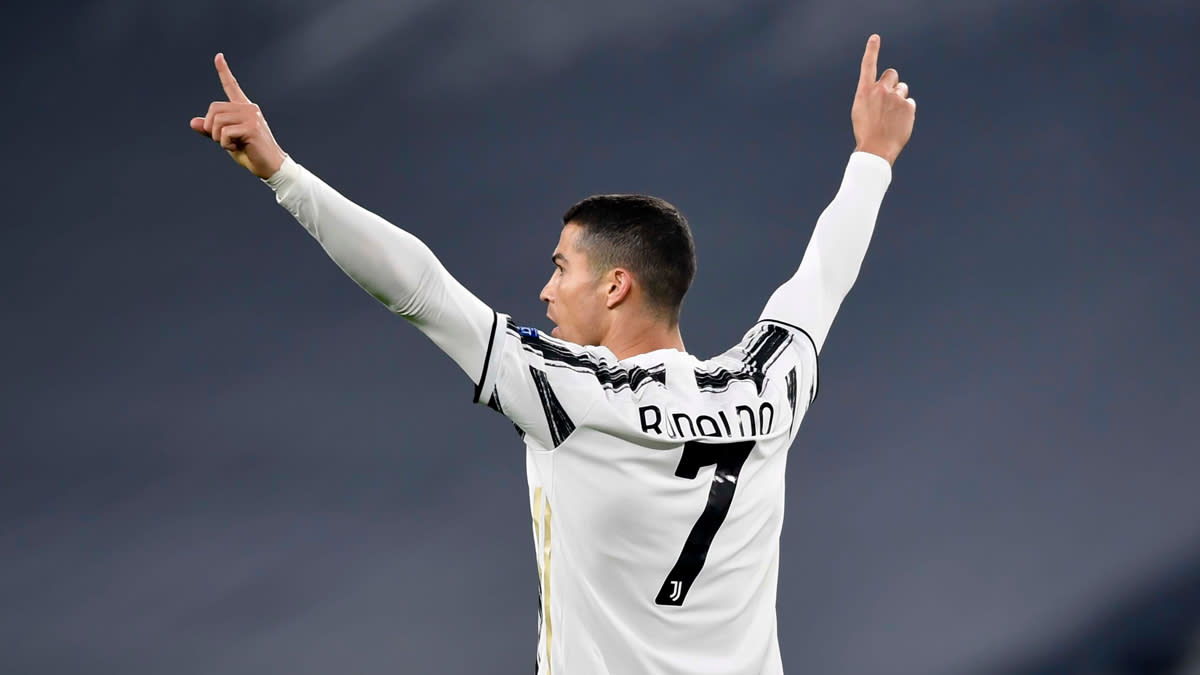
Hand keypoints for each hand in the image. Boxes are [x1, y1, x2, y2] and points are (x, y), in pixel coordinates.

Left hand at [189, 54, 285, 178]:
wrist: (270, 166)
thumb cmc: (250, 153)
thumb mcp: (227, 140)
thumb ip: (211, 130)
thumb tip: (193, 122)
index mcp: (244, 109)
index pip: (232, 86)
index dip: (224, 71)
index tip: (218, 56)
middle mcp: (249, 108)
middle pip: (214, 109)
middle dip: (211, 128)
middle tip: (222, 140)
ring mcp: (252, 117)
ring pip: (218, 121)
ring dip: (218, 138)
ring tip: (232, 144)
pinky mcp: (252, 128)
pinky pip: (225, 133)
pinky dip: (225, 144)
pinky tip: (237, 148)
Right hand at [851, 35, 915, 165]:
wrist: (876, 150)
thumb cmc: (866, 131)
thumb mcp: (861, 110)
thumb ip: (872, 95)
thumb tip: (888, 88)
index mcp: (864, 91)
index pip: (868, 65)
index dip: (871, 50)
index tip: (875, 37)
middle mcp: (880, 90)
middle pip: (892, 74)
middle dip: (892, 82)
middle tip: (889, 99)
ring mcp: (896, 97)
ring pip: (902, 89)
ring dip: (899, 98)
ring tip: (891, 116)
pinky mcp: (908, 106)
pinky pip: (909, 103)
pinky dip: (906, 111)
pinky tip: (898, 123)